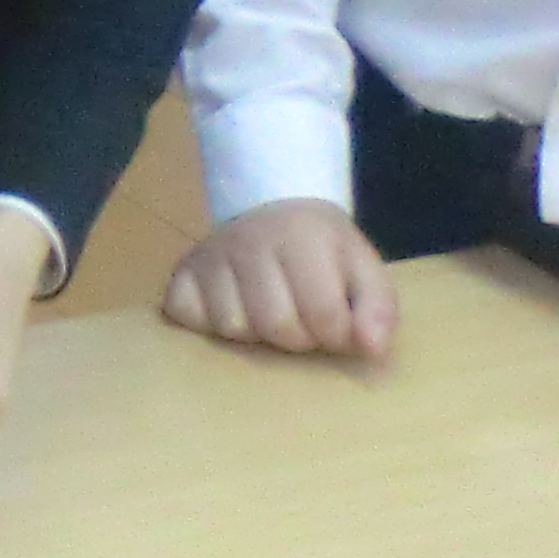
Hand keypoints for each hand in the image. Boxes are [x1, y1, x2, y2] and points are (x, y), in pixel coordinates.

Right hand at [161, 197, 395, 362]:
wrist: (270, 207)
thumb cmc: (321, 247)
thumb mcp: (362, 267)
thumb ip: (378, 308)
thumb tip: (372, 350)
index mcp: (301, 236)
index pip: (323, 314)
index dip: (338, 335)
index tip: (338, 326)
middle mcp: (248, 241)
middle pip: (276, 326)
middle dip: (299, 338)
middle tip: (304, 321)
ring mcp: (208, 256)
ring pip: (232, 328)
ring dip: (256, 334)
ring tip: (267, 312)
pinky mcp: (180, 272)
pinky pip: (188, 318)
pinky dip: (208, 324)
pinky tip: (230, 307)